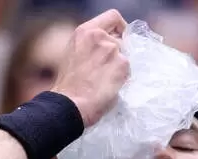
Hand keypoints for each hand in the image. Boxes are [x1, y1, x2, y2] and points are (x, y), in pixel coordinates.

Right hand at [51, 9, 129, 126]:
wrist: (71, 103)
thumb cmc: (69, 85)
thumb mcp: (74, 53)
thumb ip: (91, 45)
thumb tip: (110, 46)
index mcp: (85, 31)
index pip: (113, 17)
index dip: (120, 28)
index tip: (119, 38)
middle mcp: (99, 36)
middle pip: (121, 40)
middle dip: (117, 54)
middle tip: (104, 70)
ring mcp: (112, 50)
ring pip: (125, 56)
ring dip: (118, 68)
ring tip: (104, 81)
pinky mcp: (122, 64)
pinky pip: (128, 70)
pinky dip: (122, 78)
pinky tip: (109, 86)